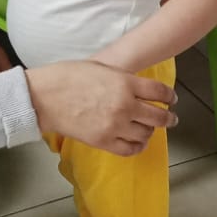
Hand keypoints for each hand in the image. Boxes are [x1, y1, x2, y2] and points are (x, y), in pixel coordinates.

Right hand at [26, 61, 176, 154]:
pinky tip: (138, 141)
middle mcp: (125, 105)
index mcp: (126, 83)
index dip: (170, 97)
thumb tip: (139, 88)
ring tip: (148, 128)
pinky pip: (130, 149)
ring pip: (146, 133)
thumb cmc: (68, 77)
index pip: (160, 92)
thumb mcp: (102, 68)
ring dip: (150, 131)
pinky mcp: (104, 141)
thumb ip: (124, 78)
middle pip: (159, 116)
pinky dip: (138, 146)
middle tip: (171, 119)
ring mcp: (115, 125)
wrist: (44, 97)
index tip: (172, 100)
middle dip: (168, 118)